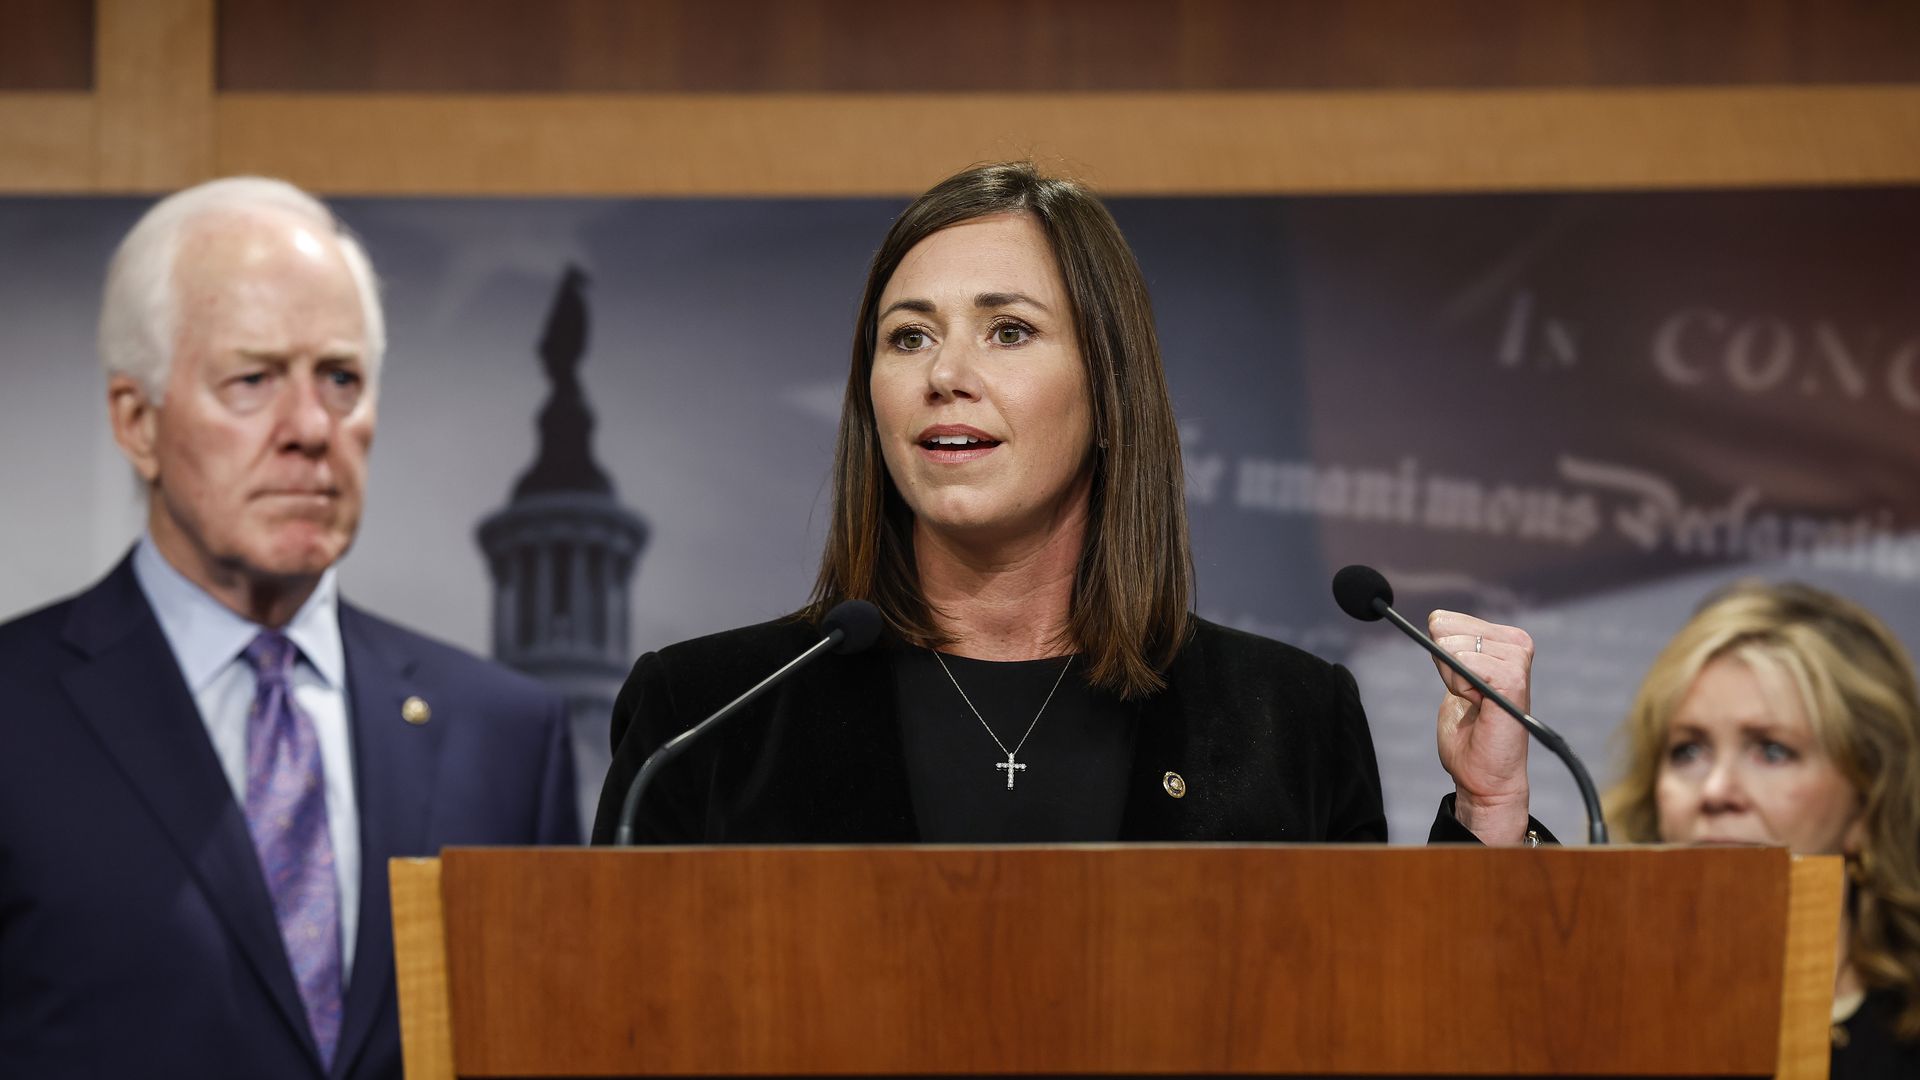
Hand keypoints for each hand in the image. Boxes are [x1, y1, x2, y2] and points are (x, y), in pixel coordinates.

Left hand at [1429, 610, 1533, 843]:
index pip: (1446, 620)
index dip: (1440, 654)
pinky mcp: (1514, 679)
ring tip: (1476, 704)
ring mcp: (1517, 659)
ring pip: (1454, 648)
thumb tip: (1436, 618)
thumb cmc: (1469, 734)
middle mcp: (1516, 643)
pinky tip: (1479, 705)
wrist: (1483, 775)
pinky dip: (1461, 686)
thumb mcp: (1452, 678)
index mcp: (1504, 639)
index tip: (1460, 684)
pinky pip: (1466, 664)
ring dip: (1453, 680)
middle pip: (1446, 630)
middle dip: (1445, 666)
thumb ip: (1447, 647)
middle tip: (1468, 697)